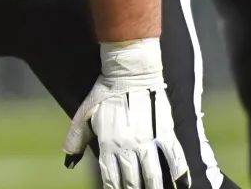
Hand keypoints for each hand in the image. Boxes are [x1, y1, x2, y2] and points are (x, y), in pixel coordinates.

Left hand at [63, 39, 190, 187]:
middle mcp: (128, 146)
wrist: (130, 72)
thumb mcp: (83, 114)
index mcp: (107, 142)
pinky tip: (181, 185)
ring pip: (153, 174)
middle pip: (131, 180)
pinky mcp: (166, 132)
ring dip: (153, 187)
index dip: (112, 188)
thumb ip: (76, 139)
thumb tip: (69, 162)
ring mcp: (148, 140)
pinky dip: (180, 174)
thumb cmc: (104, 92)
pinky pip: (175, 158)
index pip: (110, 177)